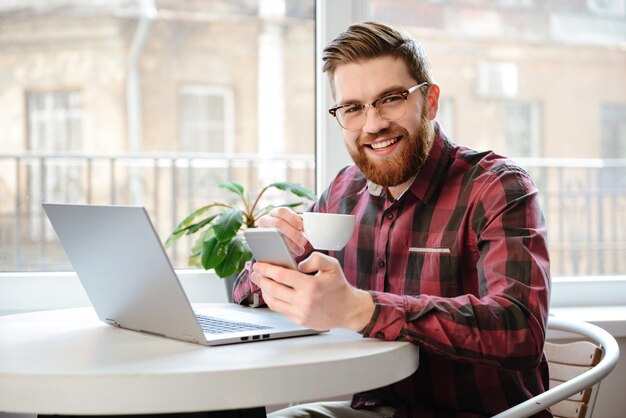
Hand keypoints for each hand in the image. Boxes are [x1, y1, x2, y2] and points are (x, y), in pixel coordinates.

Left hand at [250, 252, 374, 330]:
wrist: (348, 310)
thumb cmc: (339, 287)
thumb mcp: (332, 266)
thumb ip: (316, 259)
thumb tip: (299, 264)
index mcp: (310, 286)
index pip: (281, 276)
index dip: (267, 269)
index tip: (259, 264)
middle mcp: (303, 301)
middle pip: (273, 289)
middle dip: (260, 279)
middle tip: (254, 272)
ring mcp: (300, 313)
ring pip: (273, 301)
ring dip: (264, 290)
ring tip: (261, 281)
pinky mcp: (298, 320)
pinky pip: (280, 309)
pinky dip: (273, 299)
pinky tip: (272, 292)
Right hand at [257, 207, 307, 255]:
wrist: (278, 241)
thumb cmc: (290, 230)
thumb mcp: (293, 224)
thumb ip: (298, 224)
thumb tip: (306, 228)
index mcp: (276, 212)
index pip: (282, 211)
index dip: (293, 218)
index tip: (302, 227)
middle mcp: (266, 219)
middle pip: (278, 224)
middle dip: (292, 233)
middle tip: (304, 242)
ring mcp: (262, 231)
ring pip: (274, 235)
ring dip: (288, 243)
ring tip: (299, 250)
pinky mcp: (261, 242)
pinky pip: (270, 246)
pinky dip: (281, 249)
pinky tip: (291, 254)